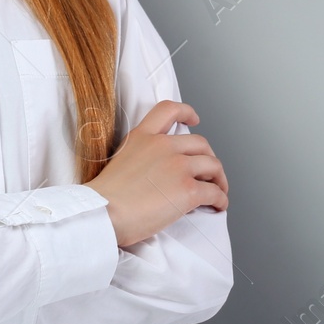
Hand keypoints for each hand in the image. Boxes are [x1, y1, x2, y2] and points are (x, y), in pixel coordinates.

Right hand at [85, 100, 227, 247]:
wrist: (102, 214)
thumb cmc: (104, 198)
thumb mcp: (120, 160)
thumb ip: (141, 156)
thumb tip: (156, 172)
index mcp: (143, 137)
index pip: (169, 110)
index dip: (186, 112)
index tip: (194, 120)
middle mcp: (163, 146)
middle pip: (201, 143)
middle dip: (209, 157)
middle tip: (210, 171)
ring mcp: (178, 166)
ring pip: (213, 165)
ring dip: (219, 178)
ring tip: (219, 189)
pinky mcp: (188, 189)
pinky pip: (214, 192)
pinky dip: (220, 199)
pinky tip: (218, 205)